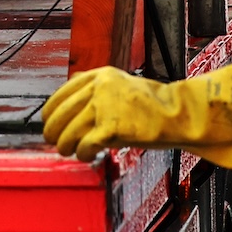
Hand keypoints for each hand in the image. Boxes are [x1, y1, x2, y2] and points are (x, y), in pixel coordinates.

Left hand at [43, 67, 186, 160]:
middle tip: (54, 141)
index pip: (63, 93)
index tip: (48, 121)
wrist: (184, 114)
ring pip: (70, 130)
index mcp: (100, 75)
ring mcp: (105, 106)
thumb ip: (98, 90)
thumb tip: (72, 104)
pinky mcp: (113, 127)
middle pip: (62, 112)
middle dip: (54, 130)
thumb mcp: (123, 84)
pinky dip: (82, 152)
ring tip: (68, 152)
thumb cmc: (157, 104)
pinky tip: (86, 156)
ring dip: (65, 145)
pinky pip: (85, 143)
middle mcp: (99, 87)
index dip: (52, 110)